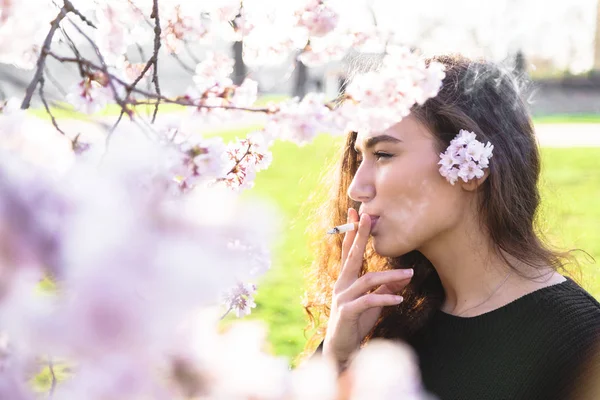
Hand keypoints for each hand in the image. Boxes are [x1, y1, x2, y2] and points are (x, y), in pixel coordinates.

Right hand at [322, 208, 412, 364]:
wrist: (341, 347)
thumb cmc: (356, 322)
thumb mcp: (374, 302)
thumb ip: (386, 287)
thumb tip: (406, 275)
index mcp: (346, 279)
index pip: (349, 251)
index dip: (353, 233)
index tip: (356, 214)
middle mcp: (342, 284)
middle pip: (352, 256)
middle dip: (360, 236)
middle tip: (367, 217)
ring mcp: (343, 297)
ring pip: (368, 280)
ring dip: (391, 275)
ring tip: (411, 274)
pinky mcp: (348, 312)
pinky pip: (369, 301)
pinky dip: (386, 297)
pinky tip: (399, 298)